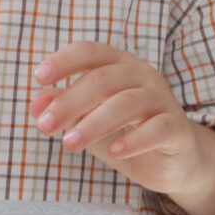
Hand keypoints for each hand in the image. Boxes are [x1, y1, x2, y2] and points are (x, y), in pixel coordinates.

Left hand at [29, 42, 212, 196]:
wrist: (172, 162)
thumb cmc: (123, 133)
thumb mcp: (86, 120)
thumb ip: (63, 109)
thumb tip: (36, 105)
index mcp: (118, 65)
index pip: (90, 52)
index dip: (64, 61)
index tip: (38, 77)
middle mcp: (142, 76)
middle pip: (102, 80)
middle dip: (69, 102)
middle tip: (44, 126)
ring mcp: (162, 100)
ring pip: (127, 103)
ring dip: (93, 124)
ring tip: (68, 144)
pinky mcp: (178, 128)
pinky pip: (158, 128)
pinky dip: (135, 139)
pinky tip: (115, 151)